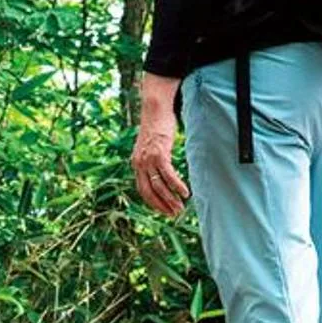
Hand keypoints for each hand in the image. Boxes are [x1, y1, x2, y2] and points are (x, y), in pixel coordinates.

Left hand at [133, 74, 187, 216]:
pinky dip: (177, 186)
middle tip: (174, 214)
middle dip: (162, 206)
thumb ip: (152, 159)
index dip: (153, 203)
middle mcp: (139, 163)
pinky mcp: (158, 153)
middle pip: (149, 192)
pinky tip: (185, 193)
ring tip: (180, 208)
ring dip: (171, 199)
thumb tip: (162, 170)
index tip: (163, 211)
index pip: (142, 190)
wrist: (154, 108)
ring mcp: (148, 159)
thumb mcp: (150, 146)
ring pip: (159, 186)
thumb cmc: (156, 126)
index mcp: (136, 163)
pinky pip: (168, 175)